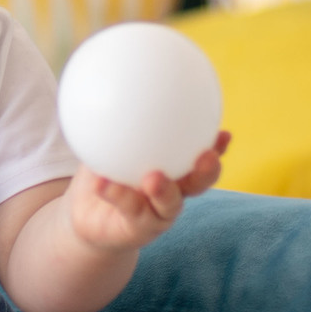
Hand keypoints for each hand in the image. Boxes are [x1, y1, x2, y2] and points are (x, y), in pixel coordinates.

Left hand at [66, 132, 230, 253]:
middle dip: (208, 171)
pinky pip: (129, 209)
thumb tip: (109, 82)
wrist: (85, 216)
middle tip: (207, 156)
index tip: (225, 134)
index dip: (217, 148)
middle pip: (199, 183)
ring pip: (169, 204)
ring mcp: (156, 214)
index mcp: (173, 170)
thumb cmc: (103, 171)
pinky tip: (102, 183)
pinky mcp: (137, 229)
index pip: (200, 157)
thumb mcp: (106, 142)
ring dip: (164, 191)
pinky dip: (115, 194)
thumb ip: (114, 120)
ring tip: (153, 178)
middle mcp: (172, 192)